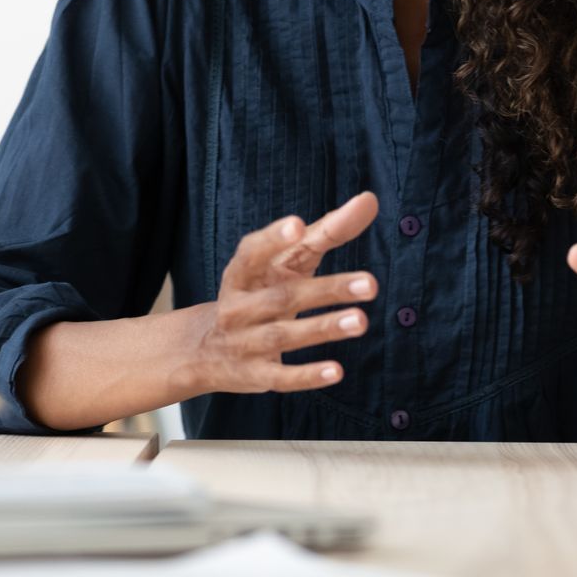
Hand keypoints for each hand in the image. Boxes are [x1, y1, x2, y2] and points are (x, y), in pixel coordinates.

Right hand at [177, 192, 379, 397]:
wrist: (207, 349)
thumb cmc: (259, 291)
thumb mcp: (284, 261)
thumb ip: (326, 232)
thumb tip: (369, 200)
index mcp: (241, 272)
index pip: (253, 252)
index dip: (274, 238)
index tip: (299, 225)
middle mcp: (238, 306)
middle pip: (283, 296)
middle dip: (326, 290)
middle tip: (370, 283)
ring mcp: (244, 342)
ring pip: (283, 335)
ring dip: (322, 328)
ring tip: (361, 321)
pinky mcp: (255, 375)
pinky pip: (280, 377)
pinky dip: (306, 375)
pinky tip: (336, 371)